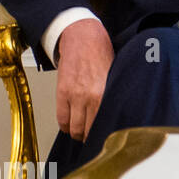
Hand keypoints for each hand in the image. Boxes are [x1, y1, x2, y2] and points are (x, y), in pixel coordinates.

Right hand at [56, 18, 113, 141]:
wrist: (83, 38)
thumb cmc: (102, 54)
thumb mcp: (115, 75)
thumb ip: (113, 95)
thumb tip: (117, 114)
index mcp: (107, 93)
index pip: (105, 123)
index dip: (105, 135)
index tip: (106, 140)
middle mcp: (91, 97)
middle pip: (88, 129)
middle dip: (90, 138)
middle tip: (92, 139)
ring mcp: (74, 96)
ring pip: (74, 127)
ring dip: (77, 134)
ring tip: (81, 134)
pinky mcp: (61, 93)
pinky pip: (61, 118)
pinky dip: (65, 126)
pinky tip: (69, 126)